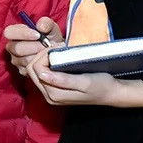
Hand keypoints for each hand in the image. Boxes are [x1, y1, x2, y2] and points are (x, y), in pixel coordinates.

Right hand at [3, 16, 64, 74]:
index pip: (9, 32)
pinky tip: (46, 60)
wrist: (56, 52)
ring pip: (24, 60)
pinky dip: (39, 64)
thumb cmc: (51, 37)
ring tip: (48, 52)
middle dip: (34, 47)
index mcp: (14, 33)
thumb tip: (40, 26)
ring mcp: (16, 60)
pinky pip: (29, 69)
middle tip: (47, 46)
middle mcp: (12, 46)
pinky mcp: (22, 70)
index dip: (22, 34)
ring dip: (38, 56)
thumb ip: (46, 23)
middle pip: (16, 48)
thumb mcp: (51, 27)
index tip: (38, 35)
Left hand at [19, 51, 142, 108]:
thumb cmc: (101, 85)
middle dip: (42, 55)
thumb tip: (42, 74)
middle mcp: (48, 95)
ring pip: (36, 71)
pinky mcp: (54, 89)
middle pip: (32, 70)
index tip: (60, 47)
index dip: (44, 54)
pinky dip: (48, 63)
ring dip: (45, 58)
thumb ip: (62, 80)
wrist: (111, 93)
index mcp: (53, 94)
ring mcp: (50, 93)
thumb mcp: (84, 82)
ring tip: (61, 50)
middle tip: (59, 46)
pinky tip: (60, 57)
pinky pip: (43, 73)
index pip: (35, 69)